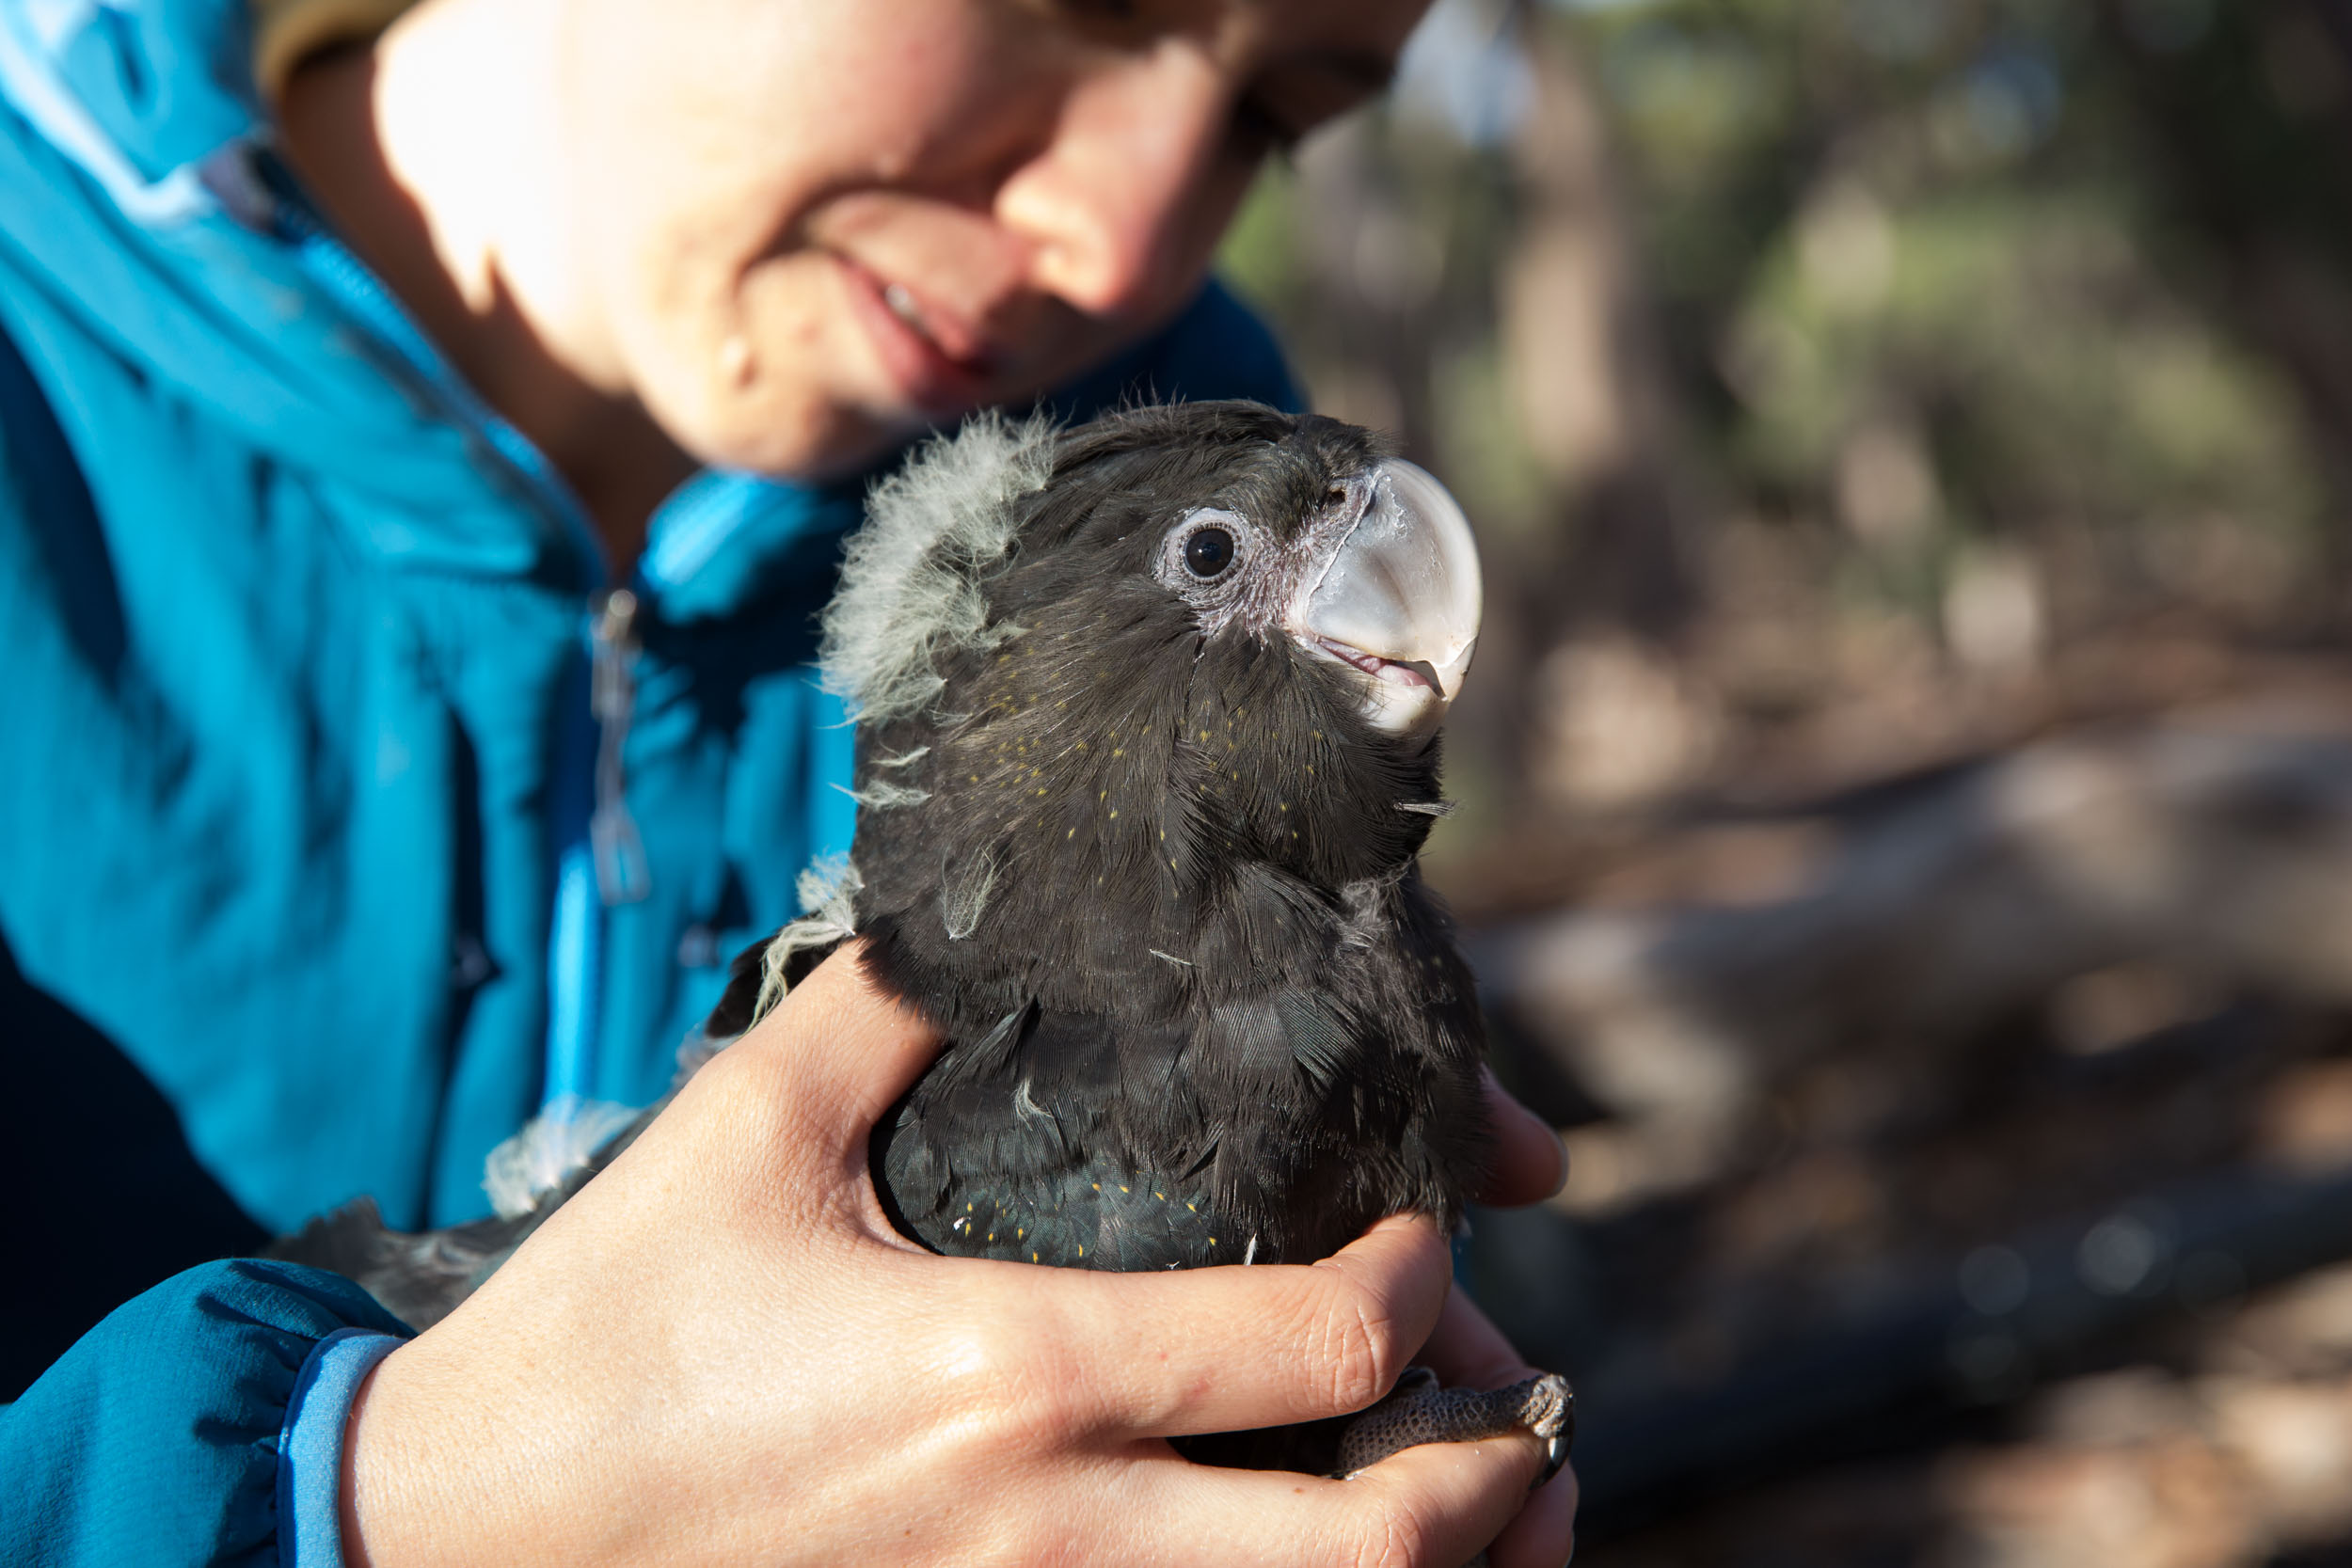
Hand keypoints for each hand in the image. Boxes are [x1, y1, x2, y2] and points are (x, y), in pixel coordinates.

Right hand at [339, 945, 1558, 1566]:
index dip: (1418, 1283)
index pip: (1317, 1345)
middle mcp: (1052, 1532)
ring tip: (1496, 1515)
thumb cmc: (611, 1334)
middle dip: (1491, 1480)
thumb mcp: (745, 1130)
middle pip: (1373, 1551)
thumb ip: (888, 998)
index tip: (1424, 1231)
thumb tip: (978, 904)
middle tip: (1522, 1408)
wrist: (460, 1541)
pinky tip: (1311, 1566)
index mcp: (1015, 1369)